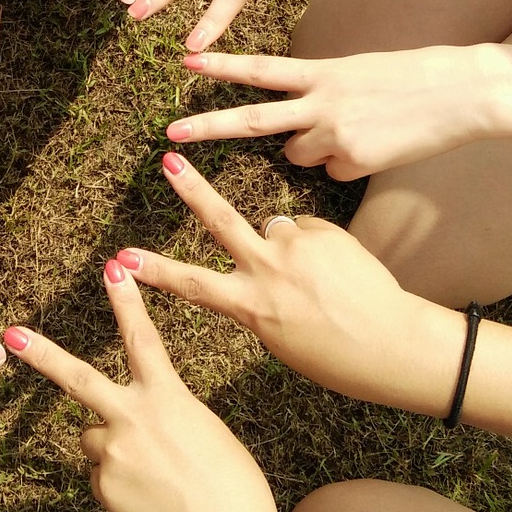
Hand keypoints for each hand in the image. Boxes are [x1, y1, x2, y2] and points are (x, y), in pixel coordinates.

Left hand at [4, 259, 280, 511]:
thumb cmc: (234, 490)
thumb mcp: (208, 435)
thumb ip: (170, 417)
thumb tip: (144, 423)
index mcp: (169, 398)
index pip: (143, 337)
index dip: (125, 301)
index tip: (113, 267)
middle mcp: (133, 417)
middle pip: (77, 377)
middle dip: (42, 354)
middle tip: (11, 334)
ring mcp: (112, 451)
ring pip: (94, 438)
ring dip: (111, 447)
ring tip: (151, 474)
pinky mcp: (101, 485)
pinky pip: (100, 475)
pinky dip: (118, 482)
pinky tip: (147, 498)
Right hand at [121, 153, 465, 412]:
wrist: (389, 342)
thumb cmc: (333, 353)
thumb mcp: (279, 336)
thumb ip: (259, 295)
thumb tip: (260, 253)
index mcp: (251, 306)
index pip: (192, 284)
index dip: (154, 271)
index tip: (123, 257)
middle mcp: (268, 270)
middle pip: (220, 219)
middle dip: (191, 187)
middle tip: (167, 158)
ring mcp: (297, 247)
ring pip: (275, 226)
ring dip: (286, 243)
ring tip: (318, 276)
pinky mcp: (324, 232)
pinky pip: (309, 229)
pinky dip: (316, 244)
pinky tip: (337, 269)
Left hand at [166, 47, 511, 177]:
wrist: (461, 92)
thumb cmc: (412, 79)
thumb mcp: (356, 73)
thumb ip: (321, 94)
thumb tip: (300, 132)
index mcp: (322, 72)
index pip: (261, 69)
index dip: (222, 65)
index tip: (186, 60)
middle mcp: (322, 102)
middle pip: (252, 119)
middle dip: (208, 127)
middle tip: (169, 135)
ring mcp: (336, 134)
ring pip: (297, 155)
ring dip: (314, 149)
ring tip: (356, 130)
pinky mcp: (355, 162)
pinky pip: (336, 171)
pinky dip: (351, 164)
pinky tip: (380, 147)